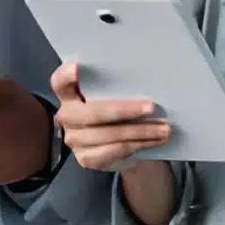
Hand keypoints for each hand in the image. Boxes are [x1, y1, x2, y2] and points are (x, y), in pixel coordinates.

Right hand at [47, 60, 172, 173]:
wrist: (122, 147)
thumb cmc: (118, 113)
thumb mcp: (116, 96)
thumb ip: (119, 87)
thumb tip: (147, 79)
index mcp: (69, 94)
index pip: (60, 82)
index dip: (66, 75)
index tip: (78, 67)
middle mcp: (67, 116)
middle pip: (92, 112)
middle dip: (125, 110)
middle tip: (152, 107)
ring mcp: (74, 139)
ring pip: (108, 135)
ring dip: (141, 131)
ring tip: (164, 128)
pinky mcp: (86, 158)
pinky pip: (115, 151)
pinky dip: (139, 145)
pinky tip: (155, 141)